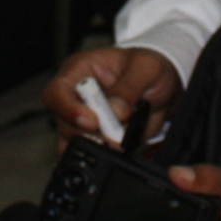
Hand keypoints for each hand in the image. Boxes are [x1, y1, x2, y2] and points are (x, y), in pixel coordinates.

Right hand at [43, 45, 182, 149]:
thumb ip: (129, 87)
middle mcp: (75, 96)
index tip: (93, 121)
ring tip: (124, 139)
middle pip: (64, 122)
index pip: (57, 92)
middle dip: (91, 133)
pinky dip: (104, 154)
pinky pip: (89, 153)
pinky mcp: (94, 137)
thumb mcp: (146, 68)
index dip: (69, 109)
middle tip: (117, 137)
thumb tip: (115, 110)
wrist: (163, 84)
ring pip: (75, 142)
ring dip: (100, 144)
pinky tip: (121, 148)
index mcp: (79, 70)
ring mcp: (82, 119)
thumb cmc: (148, 67)